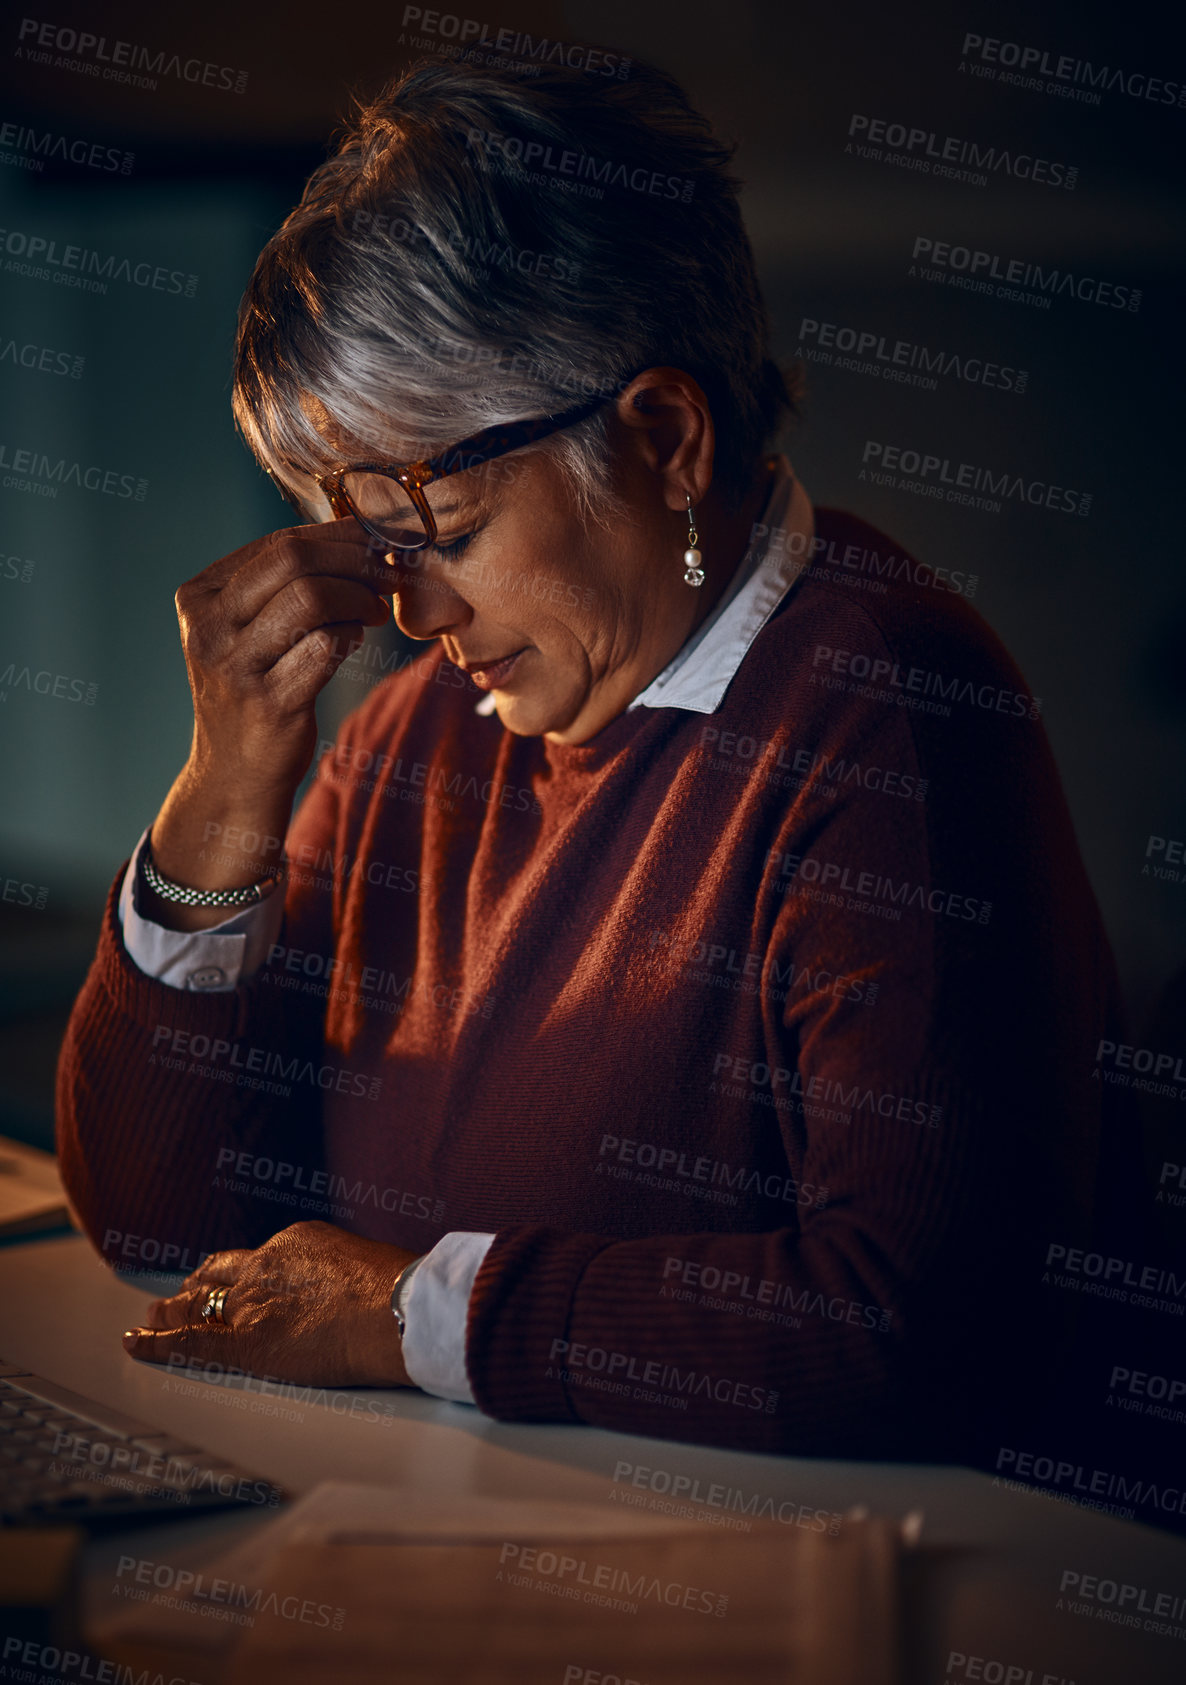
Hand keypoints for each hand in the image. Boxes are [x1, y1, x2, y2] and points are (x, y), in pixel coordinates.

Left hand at [122, 1221, 420, 1387]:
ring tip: (154, 1316)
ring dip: (172, 1310)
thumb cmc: (401, 1293)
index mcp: (299, 1241)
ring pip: (197, 1304)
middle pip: (219, 1275)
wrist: (395, 1309)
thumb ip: (350, 1276)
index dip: (237, 1272)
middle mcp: (266, 1266)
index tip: (231, 1278)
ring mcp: (250, 1303)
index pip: (257, 1259)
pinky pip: (186, 1341)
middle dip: (198, 1286)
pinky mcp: (242, 1342)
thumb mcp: (372, 1265)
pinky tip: (137, 1343)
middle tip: (181, 1293)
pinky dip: (156, 1342)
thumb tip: (363, 1291)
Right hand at [175, 517, 393, 805]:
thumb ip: (283, 584)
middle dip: (354, 559)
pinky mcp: (269, 702)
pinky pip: (327, 646)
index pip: (275, 543)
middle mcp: (207, 628)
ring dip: (359, 597)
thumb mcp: (247, 629)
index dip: (337, 535)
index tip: (377, 540)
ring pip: (312, 598)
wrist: (234, 773)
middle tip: (388, 574)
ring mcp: (235, 666)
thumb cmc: (255, 689)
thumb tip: (358, 536)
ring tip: (375, 610)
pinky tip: (355, 639)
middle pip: (293, 560)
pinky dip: (352, 635)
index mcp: (199, 597)